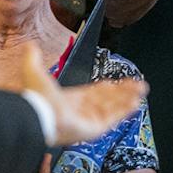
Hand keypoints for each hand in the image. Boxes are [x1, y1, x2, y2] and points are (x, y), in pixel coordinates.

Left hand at [19, 47, 145, 146]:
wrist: (40, 115)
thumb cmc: (37, 99)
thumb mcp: (34, 73)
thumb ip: (33, 59)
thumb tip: (30, 45)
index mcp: (71, 99)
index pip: (95, 92)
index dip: (108, 87)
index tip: (118, 82)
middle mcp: (83, 109)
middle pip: (109, 98)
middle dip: (124, 91)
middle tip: (138, 85)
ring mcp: (90, 119)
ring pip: (115, 106)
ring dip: (128, 97)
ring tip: (142, 90)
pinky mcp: (96, 127)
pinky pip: (115, 117)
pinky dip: (126, 109)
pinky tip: (136, 102)